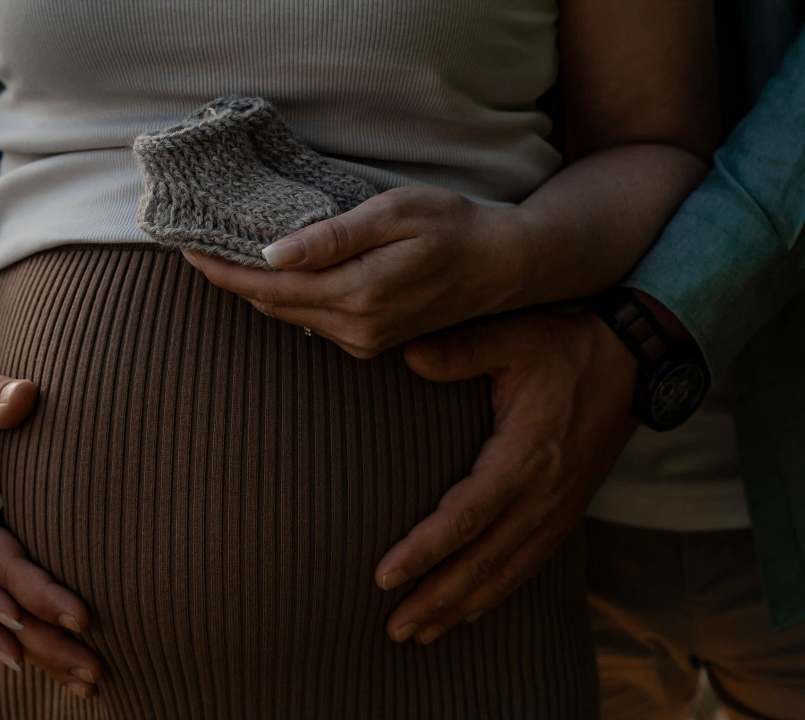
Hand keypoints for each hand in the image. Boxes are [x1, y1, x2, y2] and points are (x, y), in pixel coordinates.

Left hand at [181, 186, 528, 357]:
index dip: (223, 271)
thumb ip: (333, 237)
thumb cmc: (453, 227)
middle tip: (194, 245)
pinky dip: (285, 300)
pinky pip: (311, 321)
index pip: (269, 289)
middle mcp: (355, 328)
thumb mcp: (395, 214)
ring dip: (254, 291)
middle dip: (229, 280)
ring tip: (223, 256)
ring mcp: (363, 341)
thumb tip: (272, 254)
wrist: (500, 268)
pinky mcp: (369, 344)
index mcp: (358, 294)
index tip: (186, 248)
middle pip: (271, 307)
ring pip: (289, 317)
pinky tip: (273, 276)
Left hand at [375, 312, 638, 643]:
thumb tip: (406, 355)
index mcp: (522, 459)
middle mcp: (541, 497)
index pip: (465, 518)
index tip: (383, 577)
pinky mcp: (564, 515)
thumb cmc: (565, 349)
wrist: (633, 366)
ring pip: (503, 574)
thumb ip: (459, 352)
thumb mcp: (513, 339)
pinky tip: (469, 612)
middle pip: (481, 563)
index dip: (423, 551)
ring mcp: (556, 512)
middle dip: (434, 599)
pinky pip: (527, 567)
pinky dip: (496, 595)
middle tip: (393, 629)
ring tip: (419, 634)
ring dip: (460, 608)